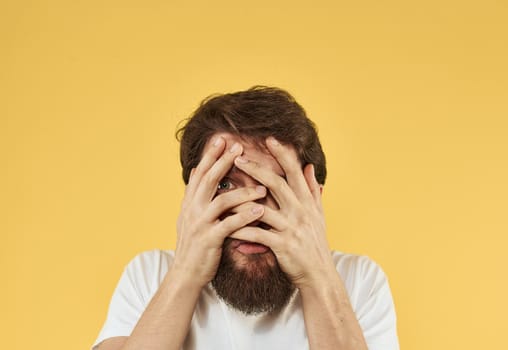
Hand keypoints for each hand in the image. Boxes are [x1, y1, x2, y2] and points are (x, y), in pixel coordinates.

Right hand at [173, 136, 266, 287]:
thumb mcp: (189, 216)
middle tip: (239, 147)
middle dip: (223, 162)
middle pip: (208, 180)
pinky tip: (260, 211)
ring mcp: (200, 224)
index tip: (221, 139)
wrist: (185, 273)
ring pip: (221, 202)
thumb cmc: (194, 244)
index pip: (200, 173)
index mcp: (190, 202)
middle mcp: (192, 209)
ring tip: (262, 187)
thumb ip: (194, 194)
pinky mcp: (209, 239)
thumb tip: (195, 170)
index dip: (210, 156)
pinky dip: (245, 217)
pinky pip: (229, 225)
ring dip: (243, 192)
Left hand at [229, 137, 335, 288]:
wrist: (319, 274)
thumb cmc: (316, 243)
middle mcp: (300, 211)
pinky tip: (227, 225)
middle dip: (256, 168)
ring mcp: (291, 228)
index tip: (270, 139)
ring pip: (263, 208)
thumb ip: (313, 190)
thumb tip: (310, 167)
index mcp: (307, 201)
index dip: (283, 154)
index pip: (294, 172)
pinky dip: (241, 229)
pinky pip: (257, 234)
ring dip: (241, 199)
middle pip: (276, 184)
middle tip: (237, 157)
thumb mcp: (318, 214)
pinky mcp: (282, 245)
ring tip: (223, 191)